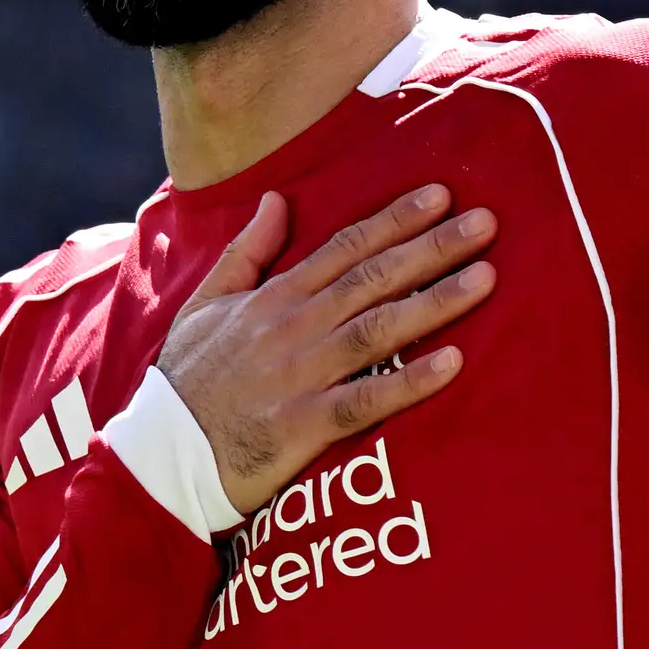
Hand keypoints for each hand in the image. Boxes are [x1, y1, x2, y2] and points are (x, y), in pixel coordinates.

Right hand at [160, 185, 497, 515]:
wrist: (163, 454)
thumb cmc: (189, 379)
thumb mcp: (207, 303)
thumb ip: (247, 251)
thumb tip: (276, 199)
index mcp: (274, 298)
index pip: (345, 247)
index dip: (395, 220)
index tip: (440, 195)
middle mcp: (293, 328)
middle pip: (373, 279)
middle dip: (431, 248)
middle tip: (485, 223)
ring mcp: (301, 376)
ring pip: (377, 330)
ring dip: (434, 302)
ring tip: (484, 279)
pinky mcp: (305, 426)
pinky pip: (367, 401)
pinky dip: (409, 383)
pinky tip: (453, 364)